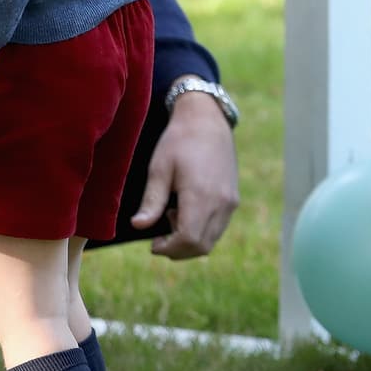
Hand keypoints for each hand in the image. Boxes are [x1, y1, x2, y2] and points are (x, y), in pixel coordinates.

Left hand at [129, 89, 238, 257]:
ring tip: (169, 217)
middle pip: (202, 246)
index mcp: (201, 196)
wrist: (207, 120)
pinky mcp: (233, 199)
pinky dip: (200, 230)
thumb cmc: (178, 141)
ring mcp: (230, 202)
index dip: (170, 248)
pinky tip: (183, 211)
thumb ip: (151, 200)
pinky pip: (218, 227)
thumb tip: (138, 226)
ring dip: (189, 241)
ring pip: (211, 239)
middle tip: (157, 239)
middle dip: (178, 250)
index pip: (189, 239)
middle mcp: (221, 203)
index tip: (152, 245)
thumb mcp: (159, 168)